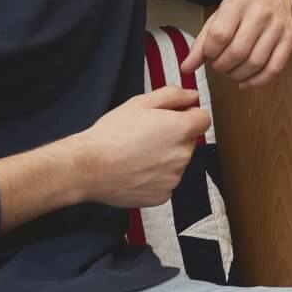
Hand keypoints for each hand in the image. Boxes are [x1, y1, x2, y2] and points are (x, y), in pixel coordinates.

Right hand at [70, 86, 211, 207]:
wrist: (89, 168)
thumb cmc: (111, 134)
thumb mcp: (140, 103)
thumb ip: (172, 95)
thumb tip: (192, 96)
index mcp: (181, 129)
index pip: (203, 119)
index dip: (187, 115)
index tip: (171, 118)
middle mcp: (183, 155)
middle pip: (188, 141)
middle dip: (174, 137)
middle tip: (145, 135)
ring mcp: (174, 178)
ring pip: (176, 162)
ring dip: (164, 157)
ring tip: (137, 153)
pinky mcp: (163, 195)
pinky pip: (166, 182)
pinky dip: (155, 177)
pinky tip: (135, 170)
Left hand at [186, 0, 291, 88]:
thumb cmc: (241, 10)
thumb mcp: (216, 19)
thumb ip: (200, 44)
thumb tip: (186, 68)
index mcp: (237, 4)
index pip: (219, 36)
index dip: (210, 53)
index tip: (210, 54)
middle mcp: (260, 13)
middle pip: (237, 52)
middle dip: (223, 66)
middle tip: (220, 65)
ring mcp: (278, 26)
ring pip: (255, 63)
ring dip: (238, 75)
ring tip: (232, 71)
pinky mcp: (289, 39)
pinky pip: (274, 69)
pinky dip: (257, 81)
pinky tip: (246, 80)